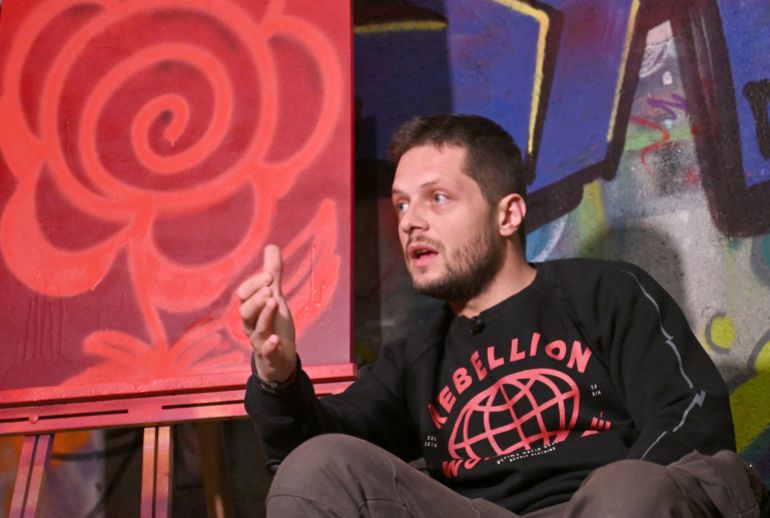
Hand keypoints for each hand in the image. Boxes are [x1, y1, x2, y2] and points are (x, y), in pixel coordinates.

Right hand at [237, 244, 296, 381]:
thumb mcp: (276, 297)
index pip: (244, 294)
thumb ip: (273, 274)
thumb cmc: (274, 324)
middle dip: (256, 298)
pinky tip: (276, 339)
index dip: (254, 284)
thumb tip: (272, 246)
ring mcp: (259, 340)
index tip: (270, 276)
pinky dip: (269, 345)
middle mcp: (250, 324)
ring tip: (275, 302)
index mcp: (251, 309)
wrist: (280, 357)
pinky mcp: (270, 354)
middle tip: (270, 288)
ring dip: (264, 315)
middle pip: (245, 311)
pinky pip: (266, 351)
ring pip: (256, 328)